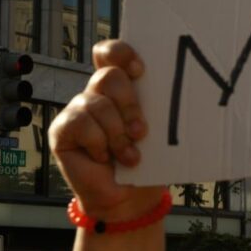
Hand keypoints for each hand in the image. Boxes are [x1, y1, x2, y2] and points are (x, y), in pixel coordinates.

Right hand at [49, 40, 162, 220]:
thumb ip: (160, 107)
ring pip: (97, 103)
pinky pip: (80, 123)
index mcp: (122, 88)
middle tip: (142, 131)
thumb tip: (188, 88)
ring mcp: (78, 110)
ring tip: (130, 155)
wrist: (128, 197)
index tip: (141, 70)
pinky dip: (99, 143)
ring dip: (118, 133)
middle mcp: (97, 94)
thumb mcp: (160, 130)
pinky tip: (105, 158)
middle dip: (129, 105)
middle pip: (107, 76)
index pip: (111, 53)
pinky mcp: (62, 130)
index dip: (121, 52)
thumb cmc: (148, 160)